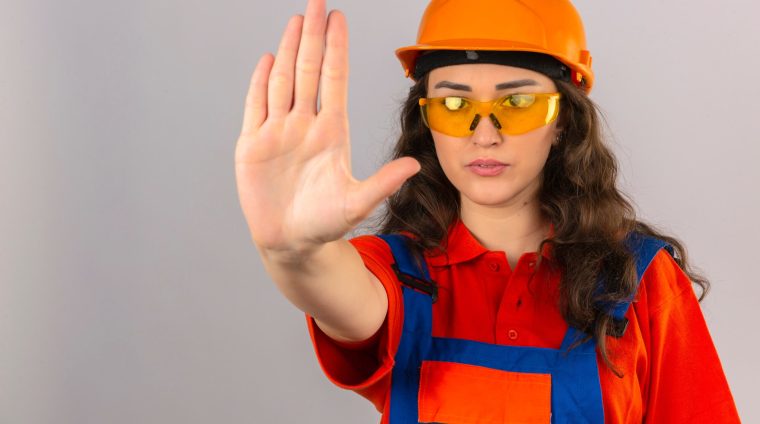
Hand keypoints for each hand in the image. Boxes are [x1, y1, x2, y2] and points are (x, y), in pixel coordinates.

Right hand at [235, 0, 419, 254]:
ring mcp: (277, 132)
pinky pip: (255, 106)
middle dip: (313, 36)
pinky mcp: (252, 145)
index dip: (336, 48)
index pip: (334, 79)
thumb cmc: (325, 224)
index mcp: (332, 132)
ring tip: (296, 20)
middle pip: (308, 70)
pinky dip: (260, 83)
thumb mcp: (356, 203)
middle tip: (317, 2)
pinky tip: (267, 59)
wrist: (291, 243)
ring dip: (288, 50)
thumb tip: (414, 165)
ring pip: (283, 81)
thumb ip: (383, 182)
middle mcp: (305, 125)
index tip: (339, 18)